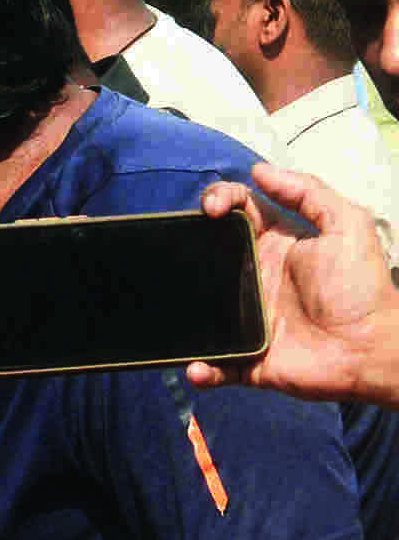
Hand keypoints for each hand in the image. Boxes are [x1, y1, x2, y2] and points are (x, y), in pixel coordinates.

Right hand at [190, 165, 398, 406]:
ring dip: (183, 307)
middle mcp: (256, 279)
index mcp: (277, 246)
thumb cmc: (360, 287)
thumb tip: (258, 170)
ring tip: (170, 302)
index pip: (239, 212)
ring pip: (202, 309)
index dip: (220, 200)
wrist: (369, 348)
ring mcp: (249, 319)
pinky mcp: (248, 359)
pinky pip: (214, 365)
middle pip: (210, 254)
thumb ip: (309, 192)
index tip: (211, 209)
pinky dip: (200, 369)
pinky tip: (195, 365)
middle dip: (188, 244)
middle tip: (180, 244)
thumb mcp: (347, 225)